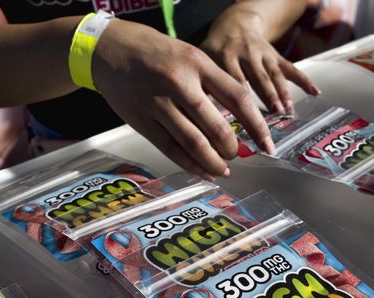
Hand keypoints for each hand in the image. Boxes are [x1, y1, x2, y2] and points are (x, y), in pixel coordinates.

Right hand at [93, 19, 274, 179]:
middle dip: (232, 148)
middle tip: (237, 155)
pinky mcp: (141, 121)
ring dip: (213, 162)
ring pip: (194, 143)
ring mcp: (157, 104)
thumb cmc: (154, 53)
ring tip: (223, 169)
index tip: (266, 143)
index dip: (256, 125)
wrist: (108, 48)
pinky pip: (171, 150)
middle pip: (216, 127)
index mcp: (197, 64)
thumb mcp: (189, 56)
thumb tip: (238, 119)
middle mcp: (178, 83)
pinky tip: (203, 172)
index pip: (237, 98)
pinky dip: (190, 165)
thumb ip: (212, 83)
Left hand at [201, 12, 319, 113]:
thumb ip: (206, 84)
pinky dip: (304, 80)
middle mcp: (246, 54)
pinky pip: (291, 68)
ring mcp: (263, 55)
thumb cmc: (216, 49)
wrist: (235, 23)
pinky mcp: (275, 56)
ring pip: (275, 75)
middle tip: (273, 117)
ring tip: (288, 111)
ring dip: (283, 93)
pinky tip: (315, 92)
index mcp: (225, 57)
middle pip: (258, 79)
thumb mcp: (204, 60)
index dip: (239, 101)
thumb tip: (206, 114)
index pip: (234, 82)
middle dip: (267, 98)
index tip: (244, 120)